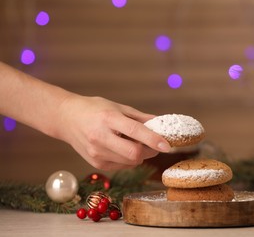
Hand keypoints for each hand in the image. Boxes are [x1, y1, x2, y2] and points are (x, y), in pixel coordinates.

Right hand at [55, 95, 170, 169]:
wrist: (66, 118)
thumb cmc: (94, 109)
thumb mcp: (117, 107)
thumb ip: (140, 118)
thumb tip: (161, 124)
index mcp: (108, 119)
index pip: (135, 132)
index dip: (153, 140)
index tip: (167, 145)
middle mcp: (101, 137)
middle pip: (134, 154)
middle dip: (150, 151)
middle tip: (154, 144)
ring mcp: (97, 153)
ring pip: (130, 162)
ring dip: (140, 155)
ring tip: (135, 143)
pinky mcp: (96, 163)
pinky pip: (122, 165)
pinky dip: (129, 159)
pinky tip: (122, 147)